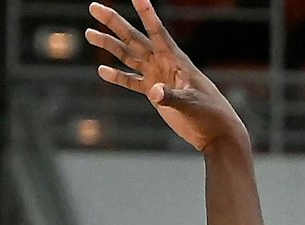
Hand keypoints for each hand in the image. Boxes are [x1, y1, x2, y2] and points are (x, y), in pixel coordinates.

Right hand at [87, 0, 248, 152]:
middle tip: (94, 7)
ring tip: (89, 33)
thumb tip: (153, 92)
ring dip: (109, 45)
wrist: (215, 132)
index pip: (156, 31)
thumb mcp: (191, 104)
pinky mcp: (154, 93)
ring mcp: (157, 77)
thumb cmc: (209, 114)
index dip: (146, 12)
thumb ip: (171, 97)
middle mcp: (163, 63)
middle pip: (134, 37)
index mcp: (174, 59)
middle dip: (114, 22)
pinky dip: (117, 76)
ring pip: (128, 56)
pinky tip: (102, 70)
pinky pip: (132, 81)